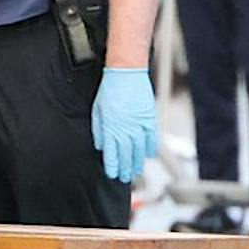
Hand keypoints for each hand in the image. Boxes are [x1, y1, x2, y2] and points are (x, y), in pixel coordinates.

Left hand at [90, 67, 157, 183]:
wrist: (126, 72)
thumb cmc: (111, 87)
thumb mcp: (97, 109)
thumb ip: (99, 129)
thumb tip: (101, 145)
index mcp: (110, 127)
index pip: (112, 153)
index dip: (113, 166)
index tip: (113, 173)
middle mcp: (125, 128)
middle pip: (126, 155)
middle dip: (125, 168)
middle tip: (125, 177)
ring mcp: (139, 124)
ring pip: (139, 150)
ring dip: (138, 162)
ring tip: (136, 170)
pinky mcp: (149, 118)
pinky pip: (151, 139)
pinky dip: (150, 149)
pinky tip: (148, 156)